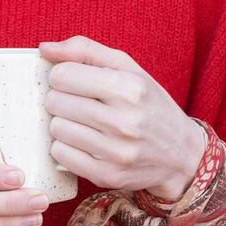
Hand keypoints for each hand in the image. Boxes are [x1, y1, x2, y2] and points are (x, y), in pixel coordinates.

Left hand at [40, 34, 206, 200]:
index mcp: (129, 88)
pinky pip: (60, 155)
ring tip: (81, 123)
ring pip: (56, 129)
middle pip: (56, 102)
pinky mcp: (108, 176)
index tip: (73, 81)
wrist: (181, 154)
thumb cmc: (148, 104)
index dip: (61, 75)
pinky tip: (83, 142)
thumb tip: (44, 48)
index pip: (63, 75)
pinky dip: (66, 147)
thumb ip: (85, 50)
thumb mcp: (127, 67)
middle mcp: (125, 121)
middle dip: (61, 99)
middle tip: (77, 103)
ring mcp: (117, 152)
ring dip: (62, 123)